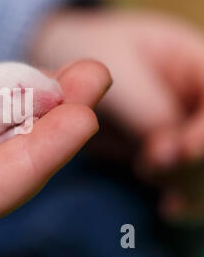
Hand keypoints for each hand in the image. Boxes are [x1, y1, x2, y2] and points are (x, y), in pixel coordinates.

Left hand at [32, 8, 203, 221]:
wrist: (66, 60)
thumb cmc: (88, 47)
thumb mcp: (111, 61)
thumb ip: (144, 105)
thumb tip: (171, 152)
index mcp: (196, 61)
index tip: (178, 150)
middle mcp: (197, 96)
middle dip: (198, 164)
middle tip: (157, 169)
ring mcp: (185, 126)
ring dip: (195, 187)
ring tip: (170, 203)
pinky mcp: (167, 151)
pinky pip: (187, 178)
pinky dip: (184, 196)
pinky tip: (171, 210)